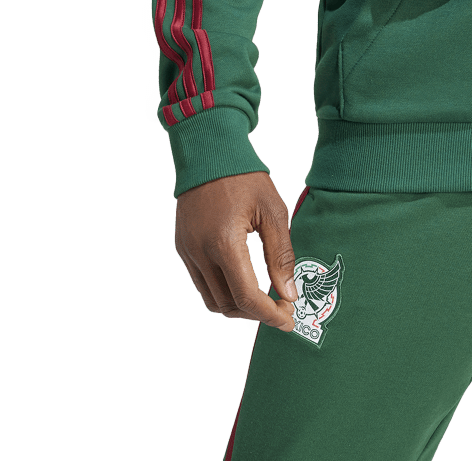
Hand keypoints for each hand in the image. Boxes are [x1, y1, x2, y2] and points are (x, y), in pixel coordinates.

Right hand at [174, 172, 298, 331]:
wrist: (210, 152)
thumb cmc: (246, 178)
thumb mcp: (273, 212)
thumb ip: (281, 255)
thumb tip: (289, 294)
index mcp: (224, 243)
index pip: (247, 296)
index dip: (269, 314)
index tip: (289, 319)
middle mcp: (200, 253)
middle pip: (228, 305)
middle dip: (256, 313)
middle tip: (282, 308)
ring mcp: (187, 252)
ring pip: (212, 300)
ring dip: (238, 306)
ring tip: (265, 299)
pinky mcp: (183, 247)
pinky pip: (202, 283)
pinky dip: (223, 291)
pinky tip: (244, 282)